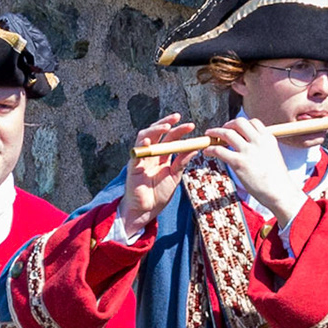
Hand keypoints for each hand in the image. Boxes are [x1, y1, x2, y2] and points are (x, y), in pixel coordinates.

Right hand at [117, 114, 194, 238]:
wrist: (146, 210)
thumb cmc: (159, 194)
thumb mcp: (174, 176)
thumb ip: (181, 162)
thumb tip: (194, 148)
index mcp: (162, 155)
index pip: (169, 137)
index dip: (179, 130)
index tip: (191, 125)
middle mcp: (151, 153)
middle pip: (156, 132)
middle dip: (166, 122)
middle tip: (177, 117)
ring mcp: (141, 158)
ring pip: (145, 137)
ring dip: (155, 129)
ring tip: (166, 126)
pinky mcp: (133, 166)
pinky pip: (136, 152)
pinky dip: (142, 145)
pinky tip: (150, 141)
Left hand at [208, 117, 306, 229]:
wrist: (280, 193)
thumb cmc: (278, 180)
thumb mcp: (274, 156)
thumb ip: (263, 148)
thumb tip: (251, 149)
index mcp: (268, 139)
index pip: (253, 122)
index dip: (242, 124)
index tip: (235, 129)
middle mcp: (258, 142)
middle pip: (239, 122)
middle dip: (228, 124)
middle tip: (221, 130)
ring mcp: (248, 151)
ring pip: (227, 133)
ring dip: (215, 132)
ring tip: (209, 136)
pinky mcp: (238, 163)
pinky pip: (219, 150)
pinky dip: (211, 149)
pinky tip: (207, 152)